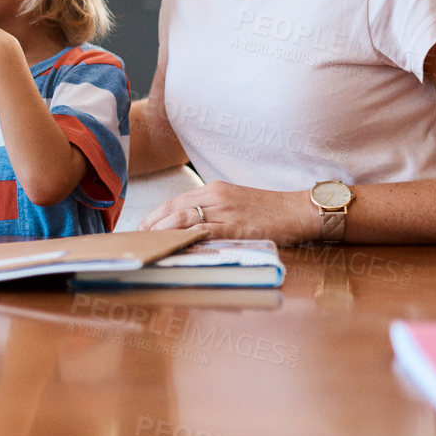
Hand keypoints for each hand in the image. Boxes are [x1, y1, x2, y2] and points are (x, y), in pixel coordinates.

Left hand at [138, 180, 320, 244]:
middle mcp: (216, 196)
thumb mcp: (236, 202)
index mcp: (214, 189)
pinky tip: (173, 246)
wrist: (297, 210)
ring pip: (183, 218)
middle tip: (138, 239)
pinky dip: (185, 238)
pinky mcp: (235, 227)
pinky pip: (204, 232)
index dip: (155, 215)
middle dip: (151, 224)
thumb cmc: (268, 210)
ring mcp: (225, 211)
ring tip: (149, 243)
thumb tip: (190, 226)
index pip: (176, 201)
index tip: (142, 227)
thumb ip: (213, 210)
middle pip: (173, 208)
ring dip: (162, 232)